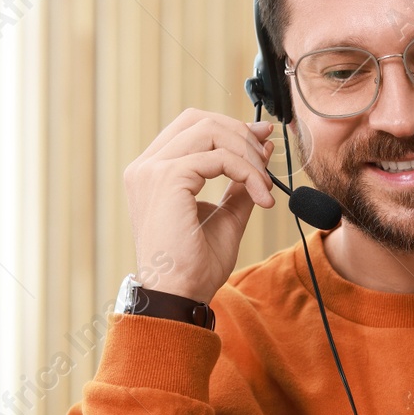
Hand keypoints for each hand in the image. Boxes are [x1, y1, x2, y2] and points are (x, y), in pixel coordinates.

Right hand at [123, 109, 277, 301]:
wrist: (179, 294)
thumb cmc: (196, 264)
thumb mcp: (226, 215)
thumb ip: (239, 182)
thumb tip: (262, 148)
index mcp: (153, 172)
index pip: (191, 127)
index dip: (230, 127)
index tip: (262, 139)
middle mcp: (146, 166)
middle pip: (200, 119)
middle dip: (241, 134)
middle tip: (267, 160)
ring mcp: (152, 170)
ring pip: (211, 131)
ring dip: (247, 154)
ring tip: (264, 186)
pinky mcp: (167, 178)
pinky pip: (219, 157)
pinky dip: (247, 172)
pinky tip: (260, 196)